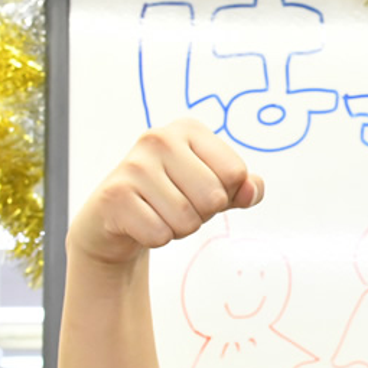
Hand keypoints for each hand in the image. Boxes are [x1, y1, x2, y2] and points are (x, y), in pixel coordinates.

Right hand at [68, 119, 263, 266]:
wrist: (116, 216)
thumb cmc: (172, 196)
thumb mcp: (214, 188)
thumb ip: (243, 188)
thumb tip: (252, 190)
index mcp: (189, 130)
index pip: (236, 173)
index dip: (225, 193)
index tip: (198, 189)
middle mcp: (159, 139)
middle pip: (214, 198)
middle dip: (202, 214)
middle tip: (177, 205)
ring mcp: (134, 165)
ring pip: (187, 220)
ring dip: (179, 228)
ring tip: (159, 212)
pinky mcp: (115, 195)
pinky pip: (160, 234)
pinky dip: (157, 238)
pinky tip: (141, 222)